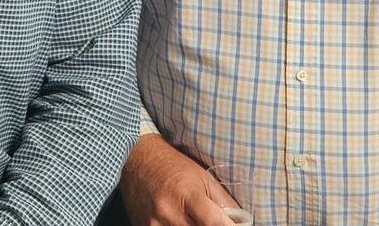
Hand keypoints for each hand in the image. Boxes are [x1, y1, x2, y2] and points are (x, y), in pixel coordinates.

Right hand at [118, 134, 237, 225]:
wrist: (136, 158)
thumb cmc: (174, 166)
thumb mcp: (203, 177)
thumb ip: (224, 202)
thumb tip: (241, 223)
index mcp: (188, 194)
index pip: (215, 223)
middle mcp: (169, 211)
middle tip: (211, 220)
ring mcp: (154, 223)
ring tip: (193, 218)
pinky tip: (178, 222)